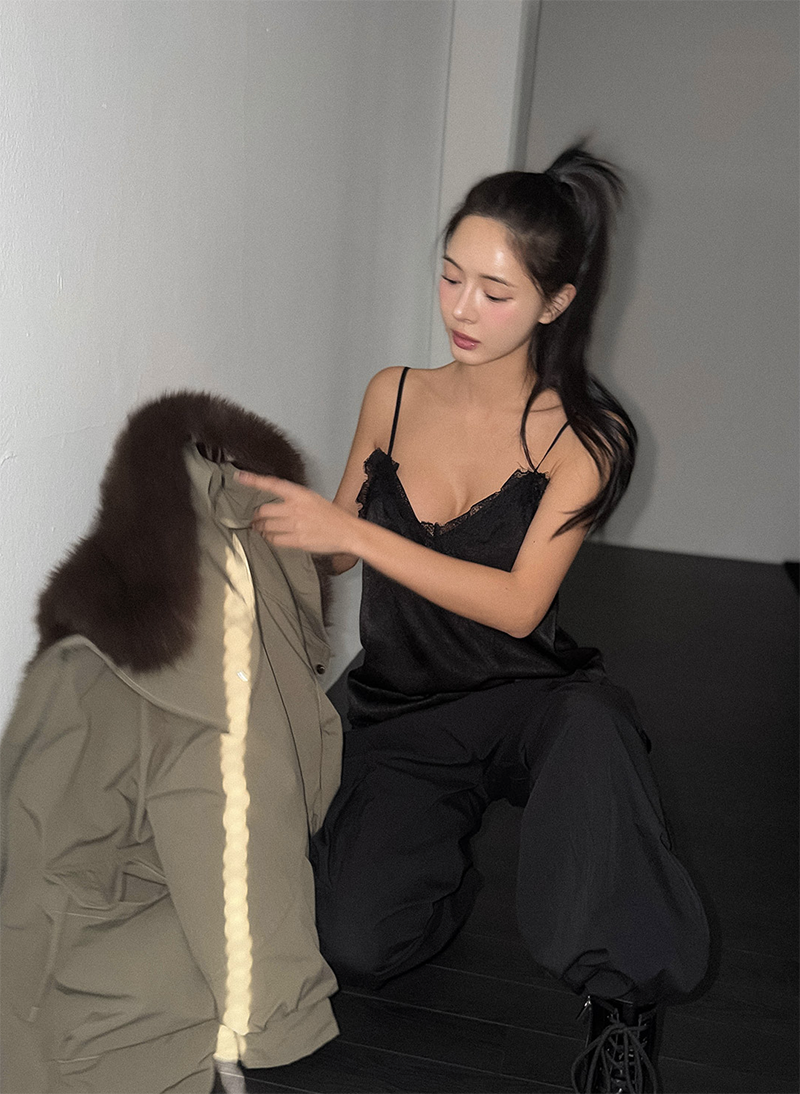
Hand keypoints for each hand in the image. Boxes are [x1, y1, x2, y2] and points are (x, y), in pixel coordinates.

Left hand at [235, 471, 359, 555]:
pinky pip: (275, 540)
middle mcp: (295, 508)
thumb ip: (294, 500)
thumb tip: (277, 505)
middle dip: (256, 517)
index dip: (253, 480)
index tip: (240, 477)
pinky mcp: (297, 540)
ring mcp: (295, 525)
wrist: (347, 532)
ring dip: (260, 529)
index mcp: (300, 494)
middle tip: (254, 519)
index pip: (271, 484)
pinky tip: (269, 538)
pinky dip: (269, 539)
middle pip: (263, 511)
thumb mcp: (313, 499)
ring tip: (259, 529)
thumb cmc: (332, 516)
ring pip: (266, 527)